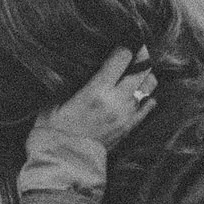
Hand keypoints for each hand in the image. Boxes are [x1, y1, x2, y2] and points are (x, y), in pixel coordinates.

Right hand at [30, 44, 155, 151]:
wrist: (63, 160)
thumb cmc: (54, 127)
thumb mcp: (57, 98)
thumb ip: (75, 81)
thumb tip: (86, 63)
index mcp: (96, 91)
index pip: (123, 58)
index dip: (124, 47)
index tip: (121, 43)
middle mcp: (116, 101)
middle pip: (141, 69)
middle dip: (141, 56)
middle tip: (137, 51)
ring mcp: (126, 115)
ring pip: (149, 86)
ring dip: (145, 76)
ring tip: (137, 72)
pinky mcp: (129, 127)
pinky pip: (149, 107)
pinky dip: (148, 97)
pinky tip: (141, 93)